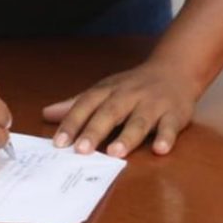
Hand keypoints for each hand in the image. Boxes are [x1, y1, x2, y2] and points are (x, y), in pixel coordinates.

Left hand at [42, 60, 198, 157]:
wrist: (175, 69)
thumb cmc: (134, 86)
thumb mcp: (105, 90)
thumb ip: (78, 104)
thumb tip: (47, 114)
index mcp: (110, 90)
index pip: (87, 104)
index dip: (73, 122)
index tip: (59, 142)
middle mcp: (130, 96)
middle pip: (111, 112)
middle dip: (96, 130)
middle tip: (81, 150)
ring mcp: (153, 104)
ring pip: (140, 120)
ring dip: (128, 136)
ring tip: (115, 152)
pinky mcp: (175, 114)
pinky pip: (170, 126)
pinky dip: (166, 137)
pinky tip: (160, 149)